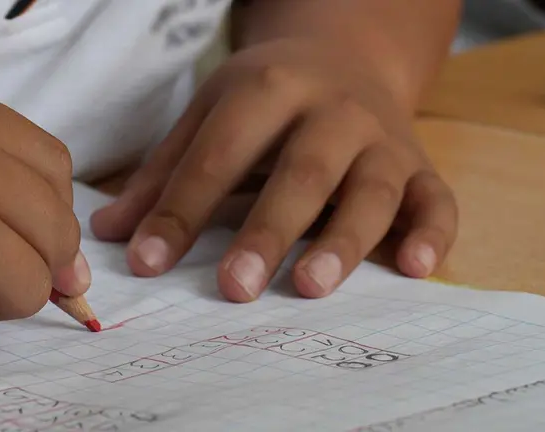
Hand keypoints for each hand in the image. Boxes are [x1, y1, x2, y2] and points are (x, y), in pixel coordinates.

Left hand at [91, 38, 456, 301]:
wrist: (345, 57)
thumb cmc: (266, 100)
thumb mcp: (210, 116)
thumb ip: (163, 174)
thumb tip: (108, 234)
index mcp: (267, 91)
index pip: (218, 156)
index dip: (180, 211)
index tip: (146, 264)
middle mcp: (332, 111)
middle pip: (301, 172)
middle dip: (267, 230)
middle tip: (234, 288)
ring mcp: (382, 139)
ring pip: (372, 190)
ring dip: (344, 240)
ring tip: (310, 287)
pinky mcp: (421, 166)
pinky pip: (437, 200)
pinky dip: (433, 233)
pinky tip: (415, 270)